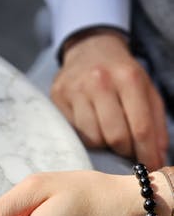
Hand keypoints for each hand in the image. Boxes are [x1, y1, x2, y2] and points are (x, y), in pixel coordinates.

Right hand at [52, 31, 168, 169]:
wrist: (90, 47)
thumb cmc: (121, 73)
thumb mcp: (146, 89)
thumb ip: (156, 122)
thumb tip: (157, 157)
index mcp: (128, 77)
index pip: (140, 127)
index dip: (146, 153)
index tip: (150, 167)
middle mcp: (100, 81)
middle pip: (116, 136)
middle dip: (125, 150)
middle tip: (128, 149)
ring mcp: (76, 89)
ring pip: (93, 138)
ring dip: (104, 143)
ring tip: (109, 133)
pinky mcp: (58, 96)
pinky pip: (76, 132)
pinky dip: (88, 135)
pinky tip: (93, 124)